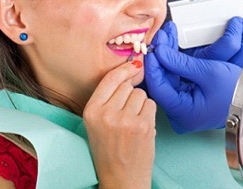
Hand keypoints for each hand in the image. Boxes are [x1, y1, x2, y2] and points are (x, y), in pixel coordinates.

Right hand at [83, 61, 155, 188]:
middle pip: (127, 86)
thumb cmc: (108, 150)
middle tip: (127, 114)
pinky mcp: (143, 126)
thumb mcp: (96, 122)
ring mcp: (126, 120)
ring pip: (141, 94)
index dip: (124, 70)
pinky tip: (143, 126)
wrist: (121, 179)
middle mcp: (107, 114)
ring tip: (134, 122)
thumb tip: (131, 68)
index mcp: (91, 111)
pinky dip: (149, 113)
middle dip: (130, 95)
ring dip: (141, 104)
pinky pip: (151, 104)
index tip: (134, 65)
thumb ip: (108, 97)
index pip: (110, 79)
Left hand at [144, 14, 242, 132]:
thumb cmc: (236, 93)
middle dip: (163, 53)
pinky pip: (176, 74)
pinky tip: (173, 44)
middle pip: (162, 77)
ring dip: (168, 53)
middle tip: (163, 34)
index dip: (154, 64)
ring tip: (168, 34)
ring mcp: (183, 102)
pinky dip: (175, 59)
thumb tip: (160, 52)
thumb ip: (181, 63)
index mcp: (182, 112)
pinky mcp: (187, 94)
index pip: (157, 86)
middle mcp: (179, 110)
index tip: (155, 45)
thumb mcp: (209, 73)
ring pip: (167, 73)